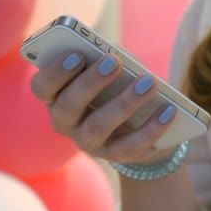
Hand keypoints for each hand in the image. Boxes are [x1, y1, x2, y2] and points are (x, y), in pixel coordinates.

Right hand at [30, 52, 176, 163]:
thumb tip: (117, 55)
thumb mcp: (108, 69)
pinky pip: (129, 147)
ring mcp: (87, 142)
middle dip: (90, 82)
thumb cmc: (114, 83)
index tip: (77, 54)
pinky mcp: (113, 156)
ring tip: (149, 82)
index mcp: (55, 96)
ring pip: (98, 127)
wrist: (133, 125)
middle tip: (114, 60)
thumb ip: (106, 58)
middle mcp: (64, 122)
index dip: (56, 72)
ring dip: (124, 103)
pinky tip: (169, 111)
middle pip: (69, 106)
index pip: (42, 87)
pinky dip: (151, 129)